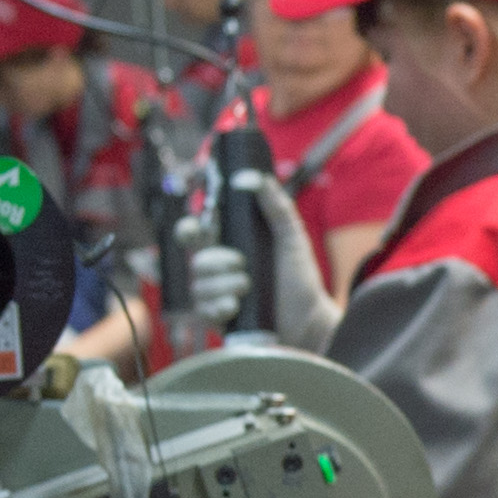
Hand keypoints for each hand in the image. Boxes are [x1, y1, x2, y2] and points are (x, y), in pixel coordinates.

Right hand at [184, 177, 344, 347]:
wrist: (309, 318)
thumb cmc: (299, 276)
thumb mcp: (291, 234)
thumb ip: (275, 203)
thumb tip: (248, 177)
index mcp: (230, 245)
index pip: (194, 233)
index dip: (188, 229)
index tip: (198, 229)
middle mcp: (218, 270)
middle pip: (196, 260)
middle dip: (217, 261)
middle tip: (242, 263)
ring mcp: (216, 295)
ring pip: (199, 286)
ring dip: (225, 285)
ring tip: (249, 288)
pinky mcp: (218, 319)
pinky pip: (203, 311)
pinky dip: (220, 307)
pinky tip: (236, 307)